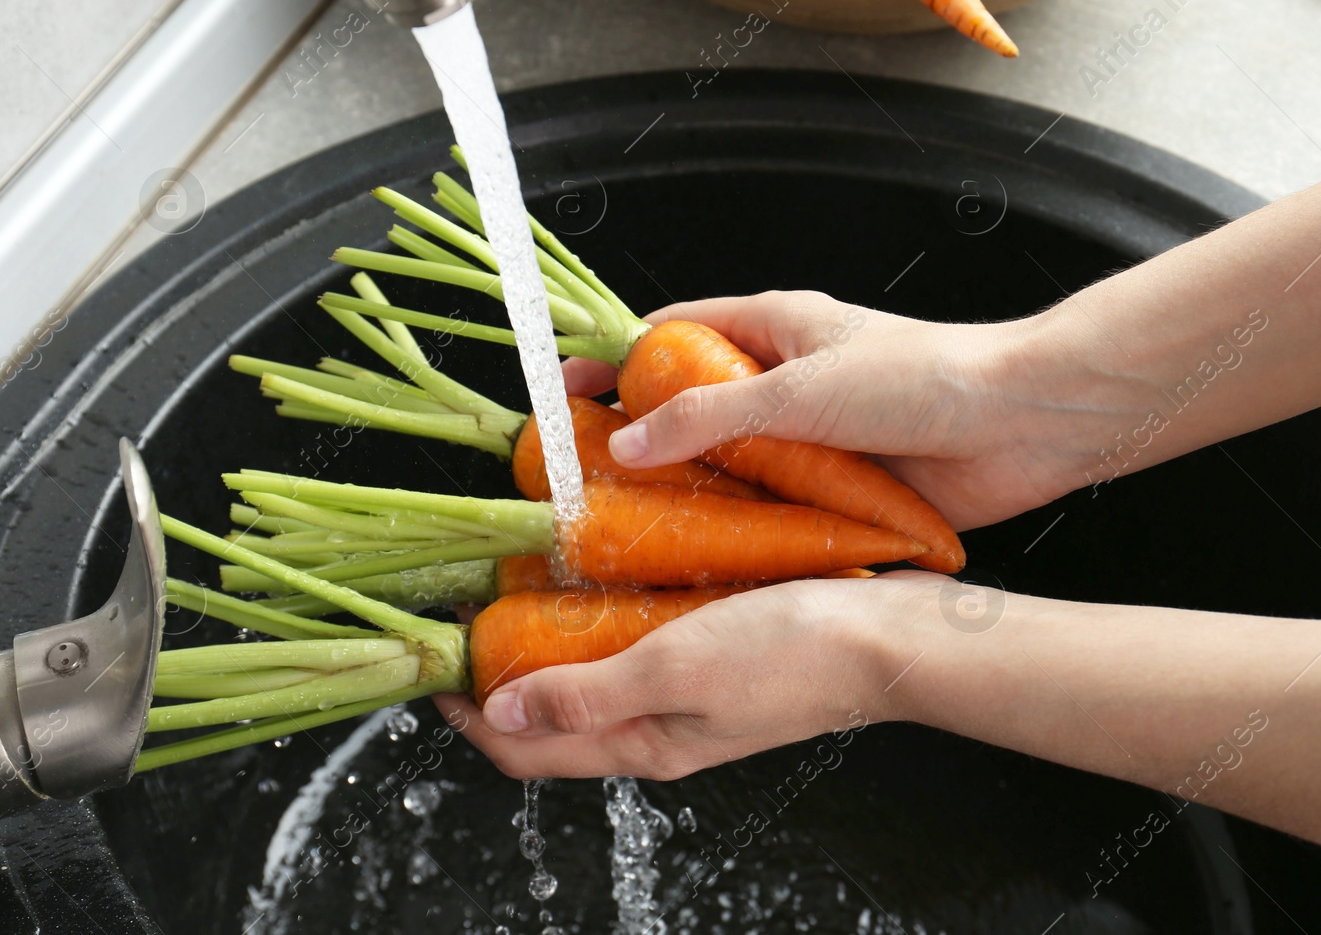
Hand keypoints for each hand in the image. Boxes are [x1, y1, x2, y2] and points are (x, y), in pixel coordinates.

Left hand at [432, 576, 936, 779]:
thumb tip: (501, 710)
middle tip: (472, 611)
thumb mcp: (674, 670)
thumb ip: (585, 692)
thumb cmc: (792, 654)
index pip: (526, 748)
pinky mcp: (715, 655)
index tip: (433, 665)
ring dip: (551, 641)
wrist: (888, 638)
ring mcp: (688, 691)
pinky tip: (606, 572)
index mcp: (644, 744)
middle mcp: (659, 727)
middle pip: (552, 714)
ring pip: (593, 675)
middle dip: (501, 675)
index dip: (469, 716)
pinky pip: (639, 644)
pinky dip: (605, 617)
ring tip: (524, 583)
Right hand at [561, 290, 1112, 529]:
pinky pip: (772, 512)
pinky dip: (741, 534)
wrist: (1025, 424)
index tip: (562, 396)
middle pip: (690, 409)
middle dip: (641, 443)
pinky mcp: (837, 490)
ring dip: (691, 498)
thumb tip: (629, 440)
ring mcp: (810, 439)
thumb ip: (710, 416)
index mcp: (774, 328)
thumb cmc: (926, 377)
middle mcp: (786, 382)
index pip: (670, 335)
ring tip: (629, 537)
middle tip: (583, 485)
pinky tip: (706, 566)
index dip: (613, 361)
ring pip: (729, 469)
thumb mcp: (802, 388)